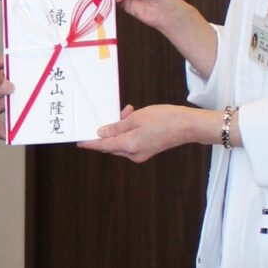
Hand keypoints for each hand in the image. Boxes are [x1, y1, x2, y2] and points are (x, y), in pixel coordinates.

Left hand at [79, 102, 207, 163]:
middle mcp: (133, 154)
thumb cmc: (165, 118)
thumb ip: (117, 126)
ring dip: (119, 129)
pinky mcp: (147, 151)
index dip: (90, 143)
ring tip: (128, 112)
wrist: (188, 126)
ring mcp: (140, 154)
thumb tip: (101, 133)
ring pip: (120, 143)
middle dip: (108, 130)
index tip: (79, 142)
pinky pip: (130, 143)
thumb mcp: (137, 118)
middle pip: (111, 145)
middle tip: (114, 114)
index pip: (103, 145)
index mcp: (129, 145)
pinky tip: (133, 119)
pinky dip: (128, 132)